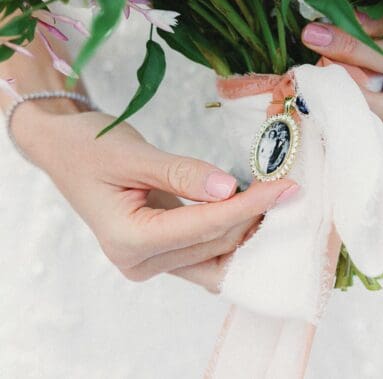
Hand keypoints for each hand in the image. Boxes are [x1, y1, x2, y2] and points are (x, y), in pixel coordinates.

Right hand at [10, 106, 297, 292]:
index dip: (250, 206)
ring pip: (216, 257)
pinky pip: (207, 253)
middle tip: (289, 184)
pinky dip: (233, 233)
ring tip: (278, 199)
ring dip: (248, 231)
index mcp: (128, 240)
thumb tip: (227, 188)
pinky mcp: (162, 255)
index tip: (286, 187)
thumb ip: (182, 173)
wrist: (65, 150)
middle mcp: (139, 262)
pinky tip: (256, 209)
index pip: (205, 226)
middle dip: (254, 216)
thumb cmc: (91, 148)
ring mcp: (150, 263)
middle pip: (215, 244)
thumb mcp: (134, 154)